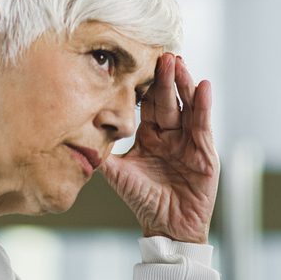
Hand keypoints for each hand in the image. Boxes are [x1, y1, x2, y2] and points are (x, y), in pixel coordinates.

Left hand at [104, 54, 217, 243]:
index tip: (139, 61)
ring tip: (180, 62)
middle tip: (163, 54)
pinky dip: (203, 105)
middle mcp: (170, 134)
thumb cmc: (144, 201)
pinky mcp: (205, 151)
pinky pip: (203, 124)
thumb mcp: (118, 174)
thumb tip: (75, 137)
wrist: (168, 226)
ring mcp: (189, 140)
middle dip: (165, 77)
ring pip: (187, 106)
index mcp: (149, 135)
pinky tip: (202, 87)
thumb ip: (103, 154)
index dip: (145, 84)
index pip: (148, 104)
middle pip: (168, 99)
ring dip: (184, 84)